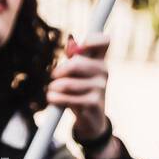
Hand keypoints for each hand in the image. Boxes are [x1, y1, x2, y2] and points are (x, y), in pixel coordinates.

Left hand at [48, 33, 119, 157]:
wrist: (91, 119)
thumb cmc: (80, 90)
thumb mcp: (77, 72)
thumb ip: (73, 54)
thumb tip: (71, 39)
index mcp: (100, 60)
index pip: (104, 41)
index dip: (92, 39)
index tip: (80, 47)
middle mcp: (104, 72)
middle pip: (76, 63)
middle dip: (59, 71)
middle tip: (54, 76)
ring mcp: (100, 88)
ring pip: (66, 83)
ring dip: (54, 87)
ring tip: (53, 90)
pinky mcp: (92, 103)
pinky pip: (65, 97)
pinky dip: (54, 98)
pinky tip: (54, 99)